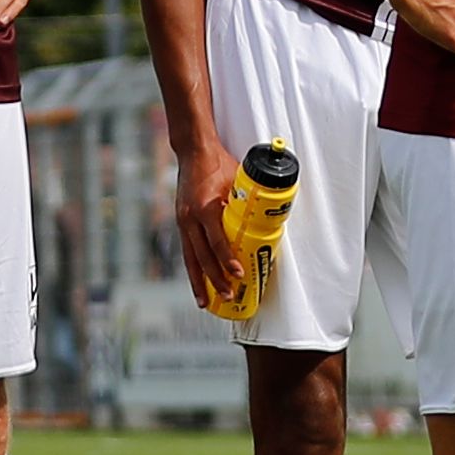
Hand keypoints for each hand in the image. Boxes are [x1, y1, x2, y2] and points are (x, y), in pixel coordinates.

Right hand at [173, 134, 244, 314]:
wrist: (193, 152)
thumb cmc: (219, 164)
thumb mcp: (238, 179)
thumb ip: (250, 200)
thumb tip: (273, 216)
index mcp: (205, 206)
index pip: (217, 240)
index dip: (228, 259)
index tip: (238, 274)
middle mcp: (190, 218)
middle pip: (202, 256)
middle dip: (214, 278)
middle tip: (228, 294)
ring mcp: (183, 221)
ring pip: (190, 258)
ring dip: (199, 282)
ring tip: (205, 302)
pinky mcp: (181, 223)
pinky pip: (187, 252)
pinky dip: (192, 269)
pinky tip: (198, 284)